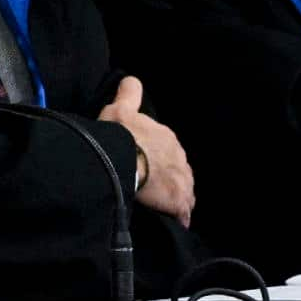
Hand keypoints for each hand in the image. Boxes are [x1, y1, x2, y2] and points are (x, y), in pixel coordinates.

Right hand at [97, 76, 195, 224]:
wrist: (120, 159)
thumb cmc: (117, 135)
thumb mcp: (119, 109)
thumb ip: (128, 95)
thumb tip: (131, 80)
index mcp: (166, 137)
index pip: (168, 150)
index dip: (158, 159)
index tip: (148, 166)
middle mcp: (179, 156)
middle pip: (177, 170)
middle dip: (168, 179)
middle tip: (152, 188)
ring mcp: (181, 179)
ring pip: (183, 190)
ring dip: (175, 197)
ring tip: (163, 207)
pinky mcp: (178, 199)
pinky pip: (182, 210)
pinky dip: (178, 215)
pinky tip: (172, 220)